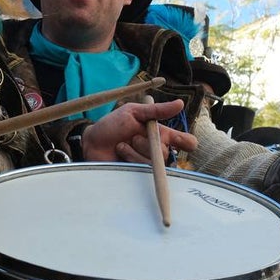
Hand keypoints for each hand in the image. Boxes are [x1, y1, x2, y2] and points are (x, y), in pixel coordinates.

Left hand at [82, 99, 196, 161]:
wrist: (92, 143)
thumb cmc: (111, 126)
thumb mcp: (133, 112)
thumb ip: (156, 110)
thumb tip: (180, 103)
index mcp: (160, 135)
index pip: (185, 142)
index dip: (187, 142)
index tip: (180, 140)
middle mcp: (157, 152)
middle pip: (167, 152)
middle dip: (147, 143)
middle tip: (132, 137)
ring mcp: (148, 165)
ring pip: (154, 162)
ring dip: (135, 151)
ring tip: (122, 146)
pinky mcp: (138, 176)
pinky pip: (143, 171)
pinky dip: (130, 159)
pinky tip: (120, 156)